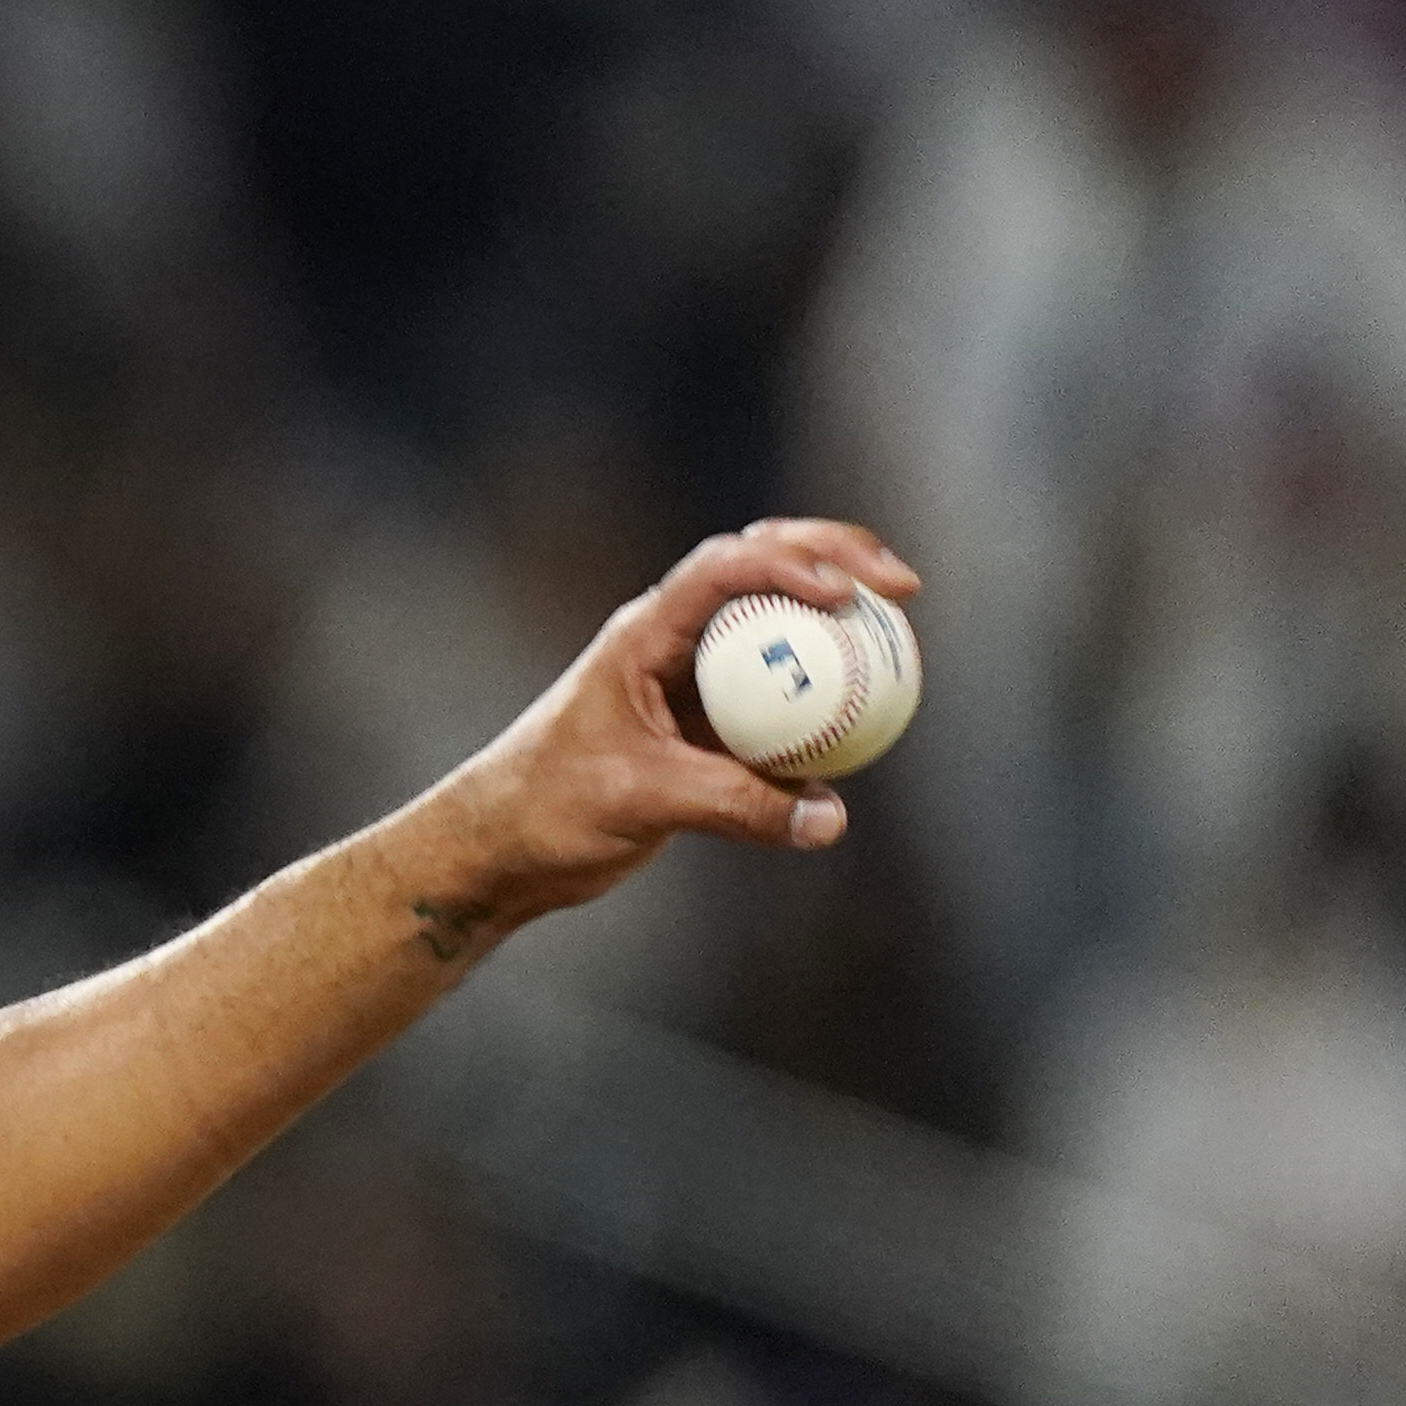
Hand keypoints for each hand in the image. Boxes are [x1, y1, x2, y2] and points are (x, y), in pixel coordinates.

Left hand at [393, 517, 919, 954]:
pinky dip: (825, 689)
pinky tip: (874, 707)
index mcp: (642, 635)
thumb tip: (831, 818)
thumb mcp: (642, 802)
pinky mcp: (705, 724)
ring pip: (775, 624)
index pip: (723, 569)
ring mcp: (690, 679)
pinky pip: (778, 693)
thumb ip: (737, 806)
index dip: (791, 565)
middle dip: (836, 557)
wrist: (501, 848)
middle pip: (762, 567)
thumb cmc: (548, 810)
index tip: (849, 595)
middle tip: (904, 587)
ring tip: (902, 625)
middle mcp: (670, 642)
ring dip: (838, 614)